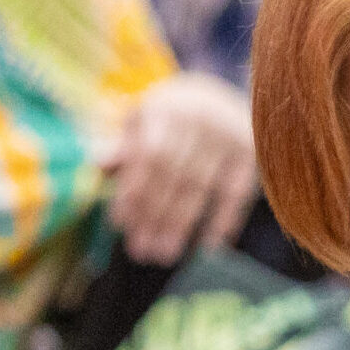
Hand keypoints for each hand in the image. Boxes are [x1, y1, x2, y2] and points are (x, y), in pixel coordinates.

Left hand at [102, 72, 258, 265]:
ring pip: (201, 188)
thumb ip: (122, 147)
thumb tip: (97, 164)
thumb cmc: (170, 118)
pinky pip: (236, 193)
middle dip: (155, 216)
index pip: (148, 156)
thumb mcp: (143, 123)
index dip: (134, 191)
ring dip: (181, 225)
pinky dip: (223, 220)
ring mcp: (228, 134)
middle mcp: (197, 117)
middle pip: (174, 175)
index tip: (121, 224)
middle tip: (143, 252)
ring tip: (165, 255)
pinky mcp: (252, 150)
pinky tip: (209, 247)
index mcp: (164, 108)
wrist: (223, 94)